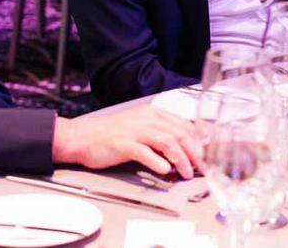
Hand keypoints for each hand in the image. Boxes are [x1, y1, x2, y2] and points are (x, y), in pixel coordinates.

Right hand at [51, 105, 201, 178]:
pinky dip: (157, 161)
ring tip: (186, 173)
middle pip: (180, 133)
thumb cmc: (110, 136)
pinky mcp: (123, 143)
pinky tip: (165, 170)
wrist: (81, 137)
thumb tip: (183, 153)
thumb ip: (160, 136)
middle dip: (195, 153)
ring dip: (181, 159)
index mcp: (153, 113)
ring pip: (167, 141)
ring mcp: (135, 130)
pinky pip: (145, 152)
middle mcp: (147, 118)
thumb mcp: (139, 129)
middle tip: (202, 169)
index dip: (199, 142)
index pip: (184, 125)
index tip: (207, 157)